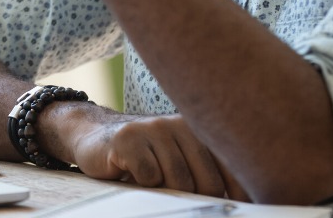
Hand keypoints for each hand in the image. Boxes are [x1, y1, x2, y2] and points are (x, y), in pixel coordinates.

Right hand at [62, 111, 247, 200]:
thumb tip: (235, 204)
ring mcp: (153, 129)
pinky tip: (135, 176)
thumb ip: (204, 174)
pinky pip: (150, 176)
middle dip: (199, 201)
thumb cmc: (143, 158)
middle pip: (207, 181)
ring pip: (180, 181)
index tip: (237, 208)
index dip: (237, 194)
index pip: (230, 166)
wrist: (95, 137)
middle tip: (182, 202)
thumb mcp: (176, 160)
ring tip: (155, 186)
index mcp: (197, 130)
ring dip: (168, 194)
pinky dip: (145, 186)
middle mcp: (178, 124)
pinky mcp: (129, 139)